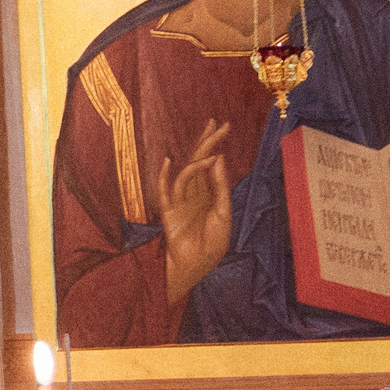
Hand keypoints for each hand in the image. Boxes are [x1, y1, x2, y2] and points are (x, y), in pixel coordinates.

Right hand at [157, 118, 233, 304]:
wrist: (196, 266)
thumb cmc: (211, 244)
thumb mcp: (223, 213)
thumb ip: (220, 187)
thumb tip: (218, 158)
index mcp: (208, 194)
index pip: (211, 164)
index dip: (215, 145)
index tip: (223, 126)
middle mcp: (193, 193)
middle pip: (198, 161)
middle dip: (207, 142)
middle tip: (217, 123)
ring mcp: (180, 201)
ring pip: (186, 173)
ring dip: (197, 161)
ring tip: (211, 151)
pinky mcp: (168, 211)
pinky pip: (166, 190)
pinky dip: (165, 176)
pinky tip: (169, 162)